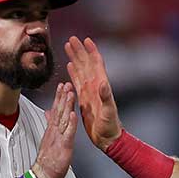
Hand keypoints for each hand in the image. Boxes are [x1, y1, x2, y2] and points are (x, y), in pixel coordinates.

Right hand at [32, 82, 77, 177]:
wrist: (43, 175)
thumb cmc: (48, 159)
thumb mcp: (48, 139)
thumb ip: (49, 124)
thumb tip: (48, 113)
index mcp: (52, 130)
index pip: (55, 110)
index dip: (59, 97)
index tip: (62, 85)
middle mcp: (54, 131)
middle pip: (58, 110)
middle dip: (63, 96)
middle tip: (66, 83)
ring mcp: (58, 137)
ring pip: (63, 118)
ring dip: (67, 105)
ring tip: (70, 93)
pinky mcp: (63, 146)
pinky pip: (67, 133)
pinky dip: (70, 123)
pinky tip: (72, 114)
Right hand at [64, 36, 122, 150]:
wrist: (107, 138)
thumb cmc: (110, 126)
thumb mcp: (109, 112)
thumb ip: (106, 97)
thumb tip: (103, 83)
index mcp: (101, 86)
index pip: (96, 64)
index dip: (91, 51)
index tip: (86, 40)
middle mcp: (95, 86)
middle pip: (86, 63)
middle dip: (80, 51)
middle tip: (71, 39)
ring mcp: (89, 91)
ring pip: (81, 70)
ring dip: (75, 58)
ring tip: (68, 47)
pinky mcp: (84, 98)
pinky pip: (77, 81)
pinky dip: (73, 72)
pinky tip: (69, 65)